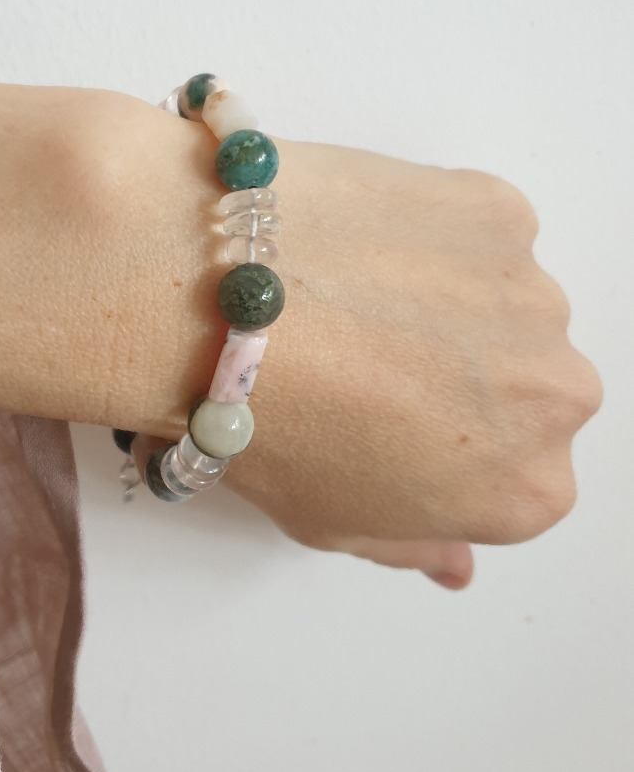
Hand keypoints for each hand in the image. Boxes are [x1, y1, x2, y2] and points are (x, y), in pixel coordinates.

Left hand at [122, 128, 602, 589]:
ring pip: (503, 304)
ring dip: (449, 302)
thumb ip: (413, 545)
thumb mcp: (331, 521)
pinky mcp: (499, 211)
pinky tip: (363, 247)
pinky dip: (435, 234)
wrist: (215, 303)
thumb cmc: (267, 424)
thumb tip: (453, 561)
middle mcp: (557, 395)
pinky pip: (480, 229)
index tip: (391, 426)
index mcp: (527, 489)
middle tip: (370, 361)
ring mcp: (531, 294)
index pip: (514, 476)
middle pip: (524, 388)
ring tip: (356, 299)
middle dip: (462, 376)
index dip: (445, 450)